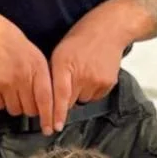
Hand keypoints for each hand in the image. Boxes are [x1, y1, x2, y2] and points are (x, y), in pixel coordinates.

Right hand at [0, 9, 54, 133]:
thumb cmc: (12, 45)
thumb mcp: (35, 56)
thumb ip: (43, 78)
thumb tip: (48, 104)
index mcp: (37, 69)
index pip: (46, 100)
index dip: (48, 117)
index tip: (50, 129)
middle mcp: (23, 77)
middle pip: (30, 109)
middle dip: (28, 108)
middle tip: (23, 95)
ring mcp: (5, 82)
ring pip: (14, 110)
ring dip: (13, 105)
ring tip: (10, 88)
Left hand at [50, 2, 136, 132]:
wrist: (109, 30)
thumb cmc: (79, 39)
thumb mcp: (60, 52)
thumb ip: (54, 75)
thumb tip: (47, 99)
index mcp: (65, 64)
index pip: (60, 95)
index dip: (56, 113)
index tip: (52, 128)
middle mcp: (82, 74)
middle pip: (70, 101)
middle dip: (66, 98)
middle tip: (70, 81)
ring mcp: (97, 80)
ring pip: (82, 100)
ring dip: (80, 93)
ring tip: (83, 72)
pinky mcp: (108, 84)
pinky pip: (94, 96)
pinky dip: (91, 90)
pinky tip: (93, 74)